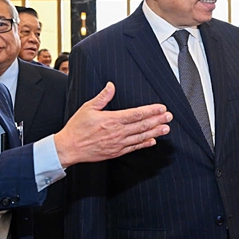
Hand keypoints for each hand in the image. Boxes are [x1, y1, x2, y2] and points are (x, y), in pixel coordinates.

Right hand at [55, 83, 171, 167]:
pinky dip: (144, 144)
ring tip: (166, 128)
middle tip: (169, 117)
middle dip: (157, 120)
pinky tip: (152, 141)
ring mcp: (118, 143)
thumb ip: (102, 97)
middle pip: (142, 125)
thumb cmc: (77, 127)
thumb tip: (111, 86)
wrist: (69, 148)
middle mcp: (118, 132)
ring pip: (141, 137)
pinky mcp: (116, 152)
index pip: (136, 114)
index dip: (151, 111)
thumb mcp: (88, 108)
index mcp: (112, 119)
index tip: (161, 108)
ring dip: (155, 132)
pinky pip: (133, 148)